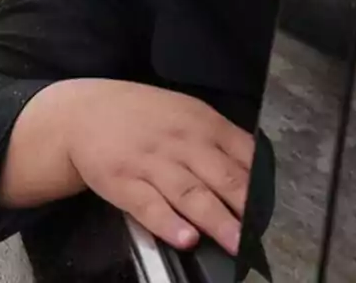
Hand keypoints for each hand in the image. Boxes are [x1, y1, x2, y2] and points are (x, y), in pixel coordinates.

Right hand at [60, 79, 254, 254]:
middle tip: (263, 234)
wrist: (81, 112)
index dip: (261, 186)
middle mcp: (179, 142)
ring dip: (215, 220)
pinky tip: (184, 238)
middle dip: (246, 208)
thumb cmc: (139, 115)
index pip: (243, 155)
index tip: (274, 212)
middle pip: (221, 177)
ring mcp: (150, 163)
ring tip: (234, 243)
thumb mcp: (185, 112)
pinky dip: (168, 223)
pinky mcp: (123, 182)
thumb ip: (221, 139)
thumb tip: (258, 171)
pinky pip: (149, 206)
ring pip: (190, 194)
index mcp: (201, 123)